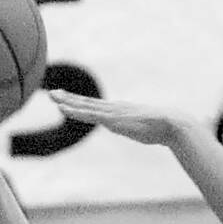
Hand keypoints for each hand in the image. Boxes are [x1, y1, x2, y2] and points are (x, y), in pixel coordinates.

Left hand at [47, 90, 194, 144]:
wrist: (171, 124)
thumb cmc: (161, 129)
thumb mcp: (143, 129)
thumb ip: (134, 128)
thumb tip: (134, 130)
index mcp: (119, 112)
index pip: (95, 106)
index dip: (79, 102)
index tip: (66, 99)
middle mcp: (113, 109)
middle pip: (86, 103)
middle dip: (68, 98)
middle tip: (51, 93)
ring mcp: (113, 114)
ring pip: (85, 107)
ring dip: (68, 103)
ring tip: (53, 98)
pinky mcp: (113, 120)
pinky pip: (89, 115)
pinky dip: (75, 111)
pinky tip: (64, 109)